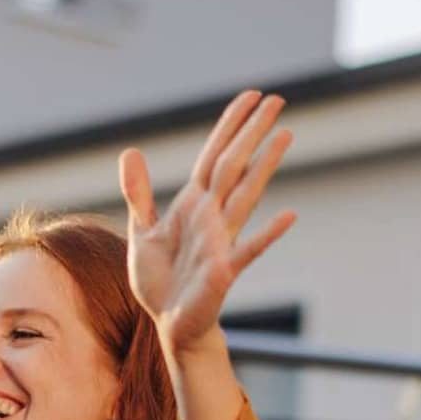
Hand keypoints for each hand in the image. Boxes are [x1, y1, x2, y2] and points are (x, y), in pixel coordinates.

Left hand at [119, 90, 295, 355]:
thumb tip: (131, 151)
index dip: (230, 125)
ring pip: (246, 196)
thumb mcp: (143, 231)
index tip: (252, 96)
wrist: (169, 323)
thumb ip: (139, 193)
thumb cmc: (161, 280)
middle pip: (234, 165)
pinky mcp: (224, 271)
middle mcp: (212, 216)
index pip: (215, 155)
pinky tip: (289, 216)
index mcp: (193, 204)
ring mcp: (221, 241)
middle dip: (252, 132)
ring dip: (265, 166)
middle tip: (278, 99)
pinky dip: (268, 234)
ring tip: (285, 134)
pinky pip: (249, 250)